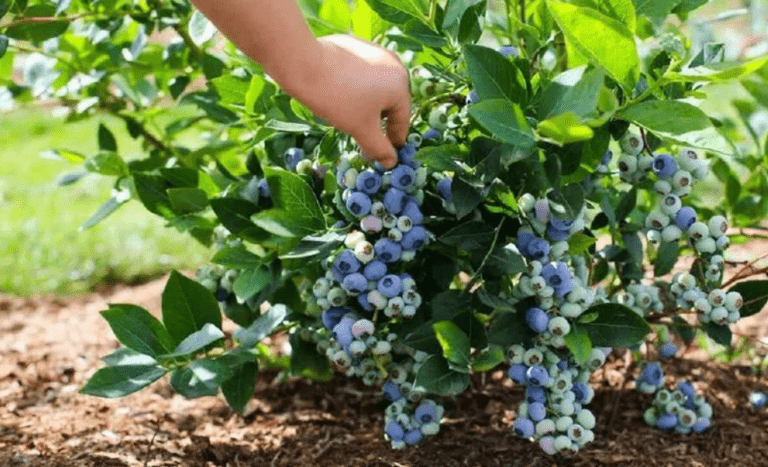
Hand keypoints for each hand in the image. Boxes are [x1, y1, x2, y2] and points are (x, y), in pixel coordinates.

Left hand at [288, 34, 410, 168]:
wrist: (304, 64)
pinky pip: (363, 73)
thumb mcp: (361, 129)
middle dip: (378, 122)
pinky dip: (357, 87)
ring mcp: (375, 50)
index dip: (392, 141)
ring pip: (377, 87)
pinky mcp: (357, 44)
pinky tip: (341, 95)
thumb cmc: (338, 99)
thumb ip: (380, 148)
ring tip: (350, 117)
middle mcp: (394, 63)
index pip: (401, 120)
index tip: (383, 154)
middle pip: (390, 102)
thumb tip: (392, 162)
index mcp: (400, 83)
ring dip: (368, 105)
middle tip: (363, 136)